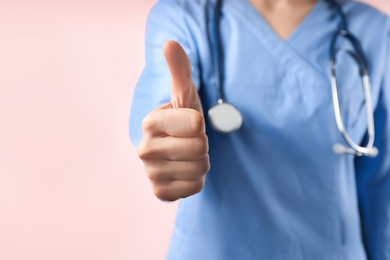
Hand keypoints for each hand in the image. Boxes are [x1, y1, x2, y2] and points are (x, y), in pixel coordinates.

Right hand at [137, 41, 209, 201]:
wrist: (176, 150)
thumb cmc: (183, 119)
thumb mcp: (185, 95)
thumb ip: (180, 70)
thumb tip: (170, 43)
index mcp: (149, 122)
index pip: (196, 124)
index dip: (199, 123)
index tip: (188, 124)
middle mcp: (144, 149)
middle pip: (200, 148)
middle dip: (202, 144)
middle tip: (188, 141)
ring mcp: (150, 173)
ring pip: (200, 169)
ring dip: (200, 162)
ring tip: (186, 156)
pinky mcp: (160, 193)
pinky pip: (195, 188)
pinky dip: (196, 181)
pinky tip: (183, 172)